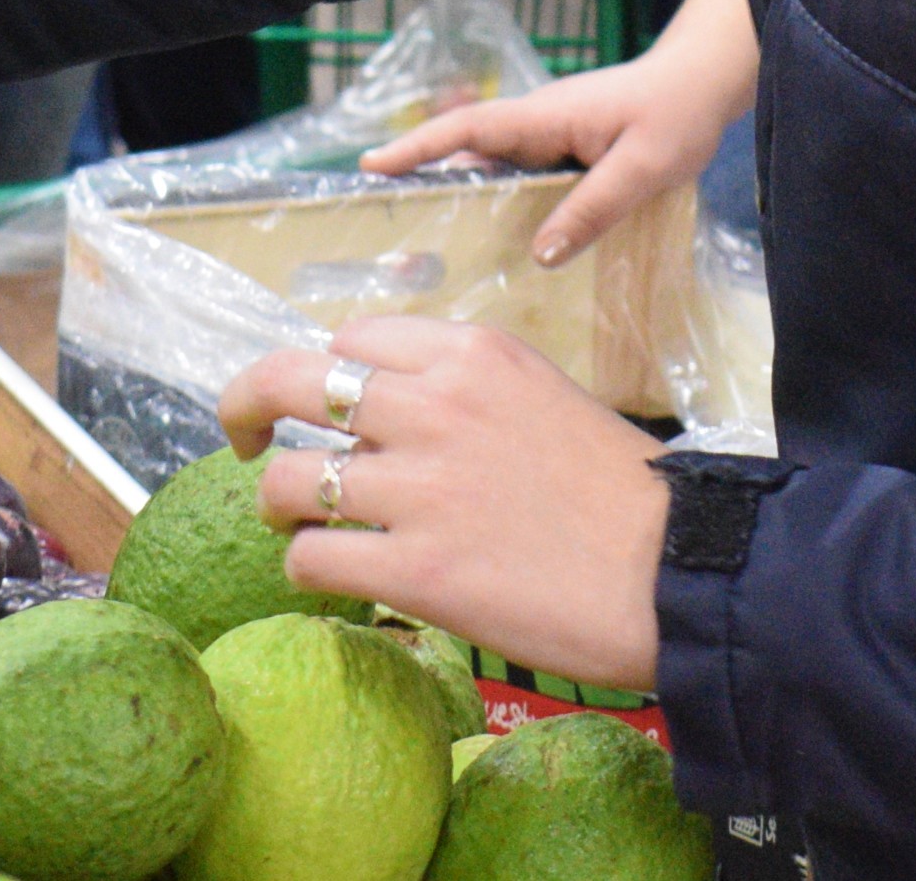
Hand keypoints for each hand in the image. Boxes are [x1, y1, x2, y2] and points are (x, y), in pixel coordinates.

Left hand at [226, 320, 665, 690]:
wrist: (674, 572)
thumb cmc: (621, 493)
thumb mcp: (543, 396)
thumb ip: (464, 391)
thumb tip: (389, 409)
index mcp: (469, 354)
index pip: (351, 339)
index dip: (328, 374)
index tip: (326, 407)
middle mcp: (431, 406)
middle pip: (287, 382)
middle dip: (245, 405)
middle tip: (240, 437)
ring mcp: (416, 489)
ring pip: (284, 480)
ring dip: (278, 504)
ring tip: (296, 524)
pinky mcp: (414, 569)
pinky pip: (310, 559)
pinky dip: (304, 568)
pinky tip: (332, 576)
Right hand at [364, 46, 741, 265]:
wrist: (704, 83)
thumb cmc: (677, 114)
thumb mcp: (642, 167)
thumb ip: (593, 209)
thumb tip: (540, 254)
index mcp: (546, 117)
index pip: (468, 128)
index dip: (418, 146)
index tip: (369, 165)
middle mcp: (538, 124)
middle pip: (467, 151)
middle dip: (420, 178)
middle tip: (380, 224)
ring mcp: (550, 136)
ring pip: (493, 167)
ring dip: (459, 195)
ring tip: (425, 246)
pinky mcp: (565, 150)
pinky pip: (521, 177)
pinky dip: (499, 201)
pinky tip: (497, 241)